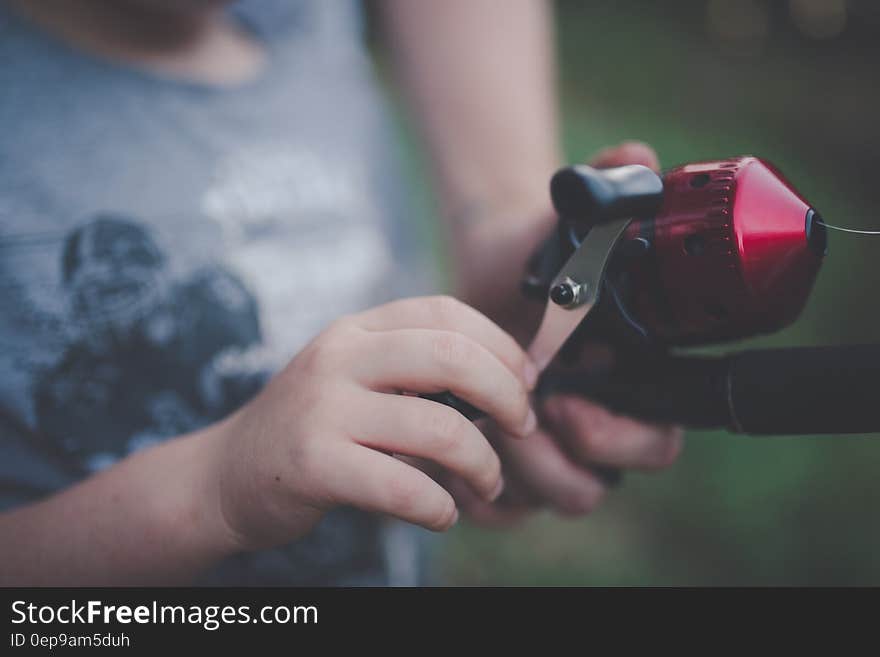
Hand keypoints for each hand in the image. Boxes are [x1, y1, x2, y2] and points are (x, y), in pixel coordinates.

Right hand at [209, 296, 536, 549]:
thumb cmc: (313, 429)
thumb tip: (507, 382)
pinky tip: (441, 514)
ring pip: (439, 427)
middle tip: (521, 427)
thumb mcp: (355, 379)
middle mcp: (339, 357)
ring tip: (487, 482)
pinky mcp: (313, 465)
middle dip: (506, 394)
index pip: (446, 312)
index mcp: (357, 329)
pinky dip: (439, 506)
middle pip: (453, 356)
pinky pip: (403, 486)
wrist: (225, 475)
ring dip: (482, 464)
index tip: (525, 382)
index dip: (501, 345)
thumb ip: (415, 372)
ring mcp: (323, 408)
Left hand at [450, 142, 683, 524]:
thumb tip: (636, 157)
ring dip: (515, 475)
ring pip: (553, 501)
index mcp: (629, 381)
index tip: (569, 398)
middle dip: (559, 465)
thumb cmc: (535, 251)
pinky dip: (481, 497)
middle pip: (601, 485)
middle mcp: (597, 423)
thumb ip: (605, 188)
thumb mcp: (566, 219)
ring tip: (475, 427)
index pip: (656, 440)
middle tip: (521, 419)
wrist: (487, 270)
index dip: (621, 437)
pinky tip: (451, 454)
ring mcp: (552, 448)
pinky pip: (506, 509)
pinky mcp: (507, 460)